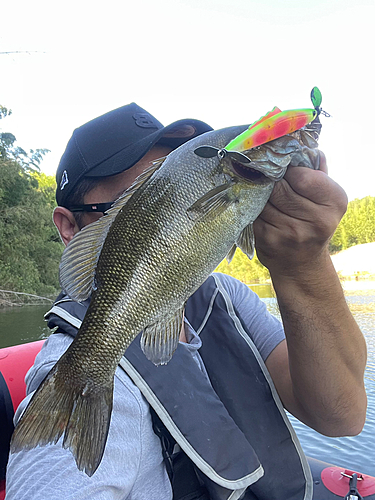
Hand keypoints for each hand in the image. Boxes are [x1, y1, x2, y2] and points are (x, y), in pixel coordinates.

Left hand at [253, 152, 347, 276]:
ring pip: (263, 200)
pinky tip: (255, 208)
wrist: (301, 263)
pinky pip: (253, 213)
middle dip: (270, 181)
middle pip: (279, 188)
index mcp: (334, 202)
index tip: (283, 170)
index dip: (287, 170)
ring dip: (257, 194)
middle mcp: (317, 220)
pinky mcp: (269, 241)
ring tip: (259, 192)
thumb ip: (316, 172)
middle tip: (265, 178)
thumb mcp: (324, 197)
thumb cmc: (312, 221)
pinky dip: (251, 208)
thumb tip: (304, 145)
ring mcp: (291, 232)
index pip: (302, 176)